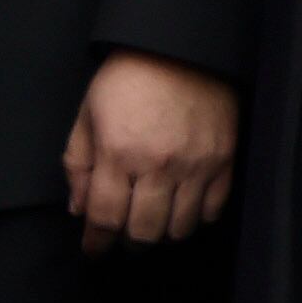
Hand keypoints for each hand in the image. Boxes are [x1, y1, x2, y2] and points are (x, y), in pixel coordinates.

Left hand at [63, 49, 238, 253]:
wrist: (177, 51)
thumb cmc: (124, 81)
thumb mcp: (87, 115)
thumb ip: (78, 163)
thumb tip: (78, 209)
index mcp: (119, 152)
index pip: (106, 216)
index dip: (97, 241)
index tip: (92, 251)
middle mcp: (159, 165)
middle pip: (145, 232)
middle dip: (128, 242)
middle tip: (121, 238)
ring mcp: (196, 166)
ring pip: (180, 228)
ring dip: (161, 234)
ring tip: (150, 224)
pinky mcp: (223, 163)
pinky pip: (212, 210)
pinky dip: (194, 219)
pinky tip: (180, 210)